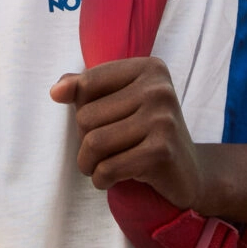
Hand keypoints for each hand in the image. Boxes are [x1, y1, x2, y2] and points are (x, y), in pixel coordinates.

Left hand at [50, 57, 203, 209]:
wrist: (190, 174)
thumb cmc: (145, 134)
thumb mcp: (120, 103)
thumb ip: (85, 89)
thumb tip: (56, 91)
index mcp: (149, 67)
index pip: (87, 83)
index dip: (81, 109)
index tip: (99, 123)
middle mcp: (158, 88)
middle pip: (86, 115)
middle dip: (85, 141)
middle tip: (105, 151)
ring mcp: (163, 119)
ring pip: (93, 143)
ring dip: (88, 164)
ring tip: (101, 166)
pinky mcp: (161, 152)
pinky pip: (108, 168)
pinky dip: (101, 179)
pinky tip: (111, 180)